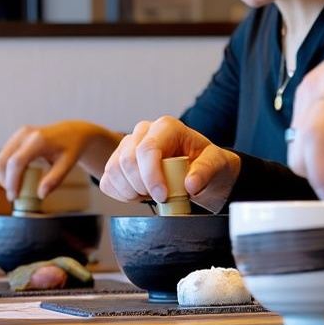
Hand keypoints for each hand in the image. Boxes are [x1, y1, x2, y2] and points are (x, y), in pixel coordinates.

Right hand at [0, 120, 120, 201]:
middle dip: (4, 180)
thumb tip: (40, 195)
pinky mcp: (16, 137)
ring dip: (3, 175)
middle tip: (14, 195)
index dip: (11, 181)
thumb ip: (54, 179)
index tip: (14, 196)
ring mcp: (19, 134)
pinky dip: (6, 169)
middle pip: (2, 160)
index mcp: (38, 140)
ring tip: (17, 186)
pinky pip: (3, 156)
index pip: (16, 162)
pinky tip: (18, 176)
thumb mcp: (68, 164)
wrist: (73, 132)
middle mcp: (25, 134)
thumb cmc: (71, 148)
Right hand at [99, 116, 240, 212]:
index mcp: (167, 127)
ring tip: (151, 195)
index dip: (151, 176)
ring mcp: (128, 145)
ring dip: (131, 191)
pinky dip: (121, 194)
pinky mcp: (118, 161)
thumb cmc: (206, 162)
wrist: (200, 170)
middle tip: (161, 197)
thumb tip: (190, 184)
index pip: (147, 149)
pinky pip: (107, 180)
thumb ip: (206, 170)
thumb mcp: (216, 164)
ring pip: (114, 170)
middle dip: (142, 186)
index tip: (162, 195)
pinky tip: (139, 195)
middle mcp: (144, 131)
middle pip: (127, 161)